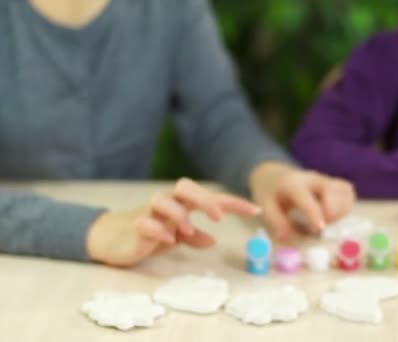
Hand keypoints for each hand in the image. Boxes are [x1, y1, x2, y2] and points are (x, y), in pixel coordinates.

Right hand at [86, 178, 259, 266]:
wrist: (112, 239)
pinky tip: (168, 240)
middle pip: (184, 187)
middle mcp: (167, 203)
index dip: (233, 202)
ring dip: (179, 214)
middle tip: (219, 216)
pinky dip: (158, 229)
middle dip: (204, 199)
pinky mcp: (134, 227)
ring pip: (162, 200)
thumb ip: (194, 237)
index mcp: (182, 204)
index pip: (210, 197)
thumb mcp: (177, 237)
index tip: (254, 211)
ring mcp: (149, 213)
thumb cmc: (149, 234)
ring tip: (189, 230)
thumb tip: (212, 240)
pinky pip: (145, 222)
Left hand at [249, 162, 355, 238]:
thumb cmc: (271, 193)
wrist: (275, 175)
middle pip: (333, 189)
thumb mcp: (265, 206)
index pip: (306, 197)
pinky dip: (346, 206)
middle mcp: (313, 179)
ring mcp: (326, 180)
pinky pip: (348, 192)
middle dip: (334, 210)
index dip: (314, 213)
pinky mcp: (334, 184)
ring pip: (344, 190)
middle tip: (325, 226)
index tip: (320, 228)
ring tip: (329, 222)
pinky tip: (336, 217)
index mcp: (293, 184)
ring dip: (342, 210)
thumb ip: (276, 221)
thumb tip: (285, 237)